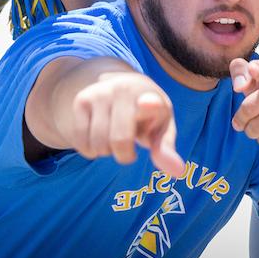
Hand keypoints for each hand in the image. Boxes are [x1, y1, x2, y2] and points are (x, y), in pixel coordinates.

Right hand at [58, 71, 183, 176]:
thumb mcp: (161, 128)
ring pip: (97, 144)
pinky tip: (98, 136)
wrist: (124, 85)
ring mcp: (100, 93)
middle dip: (124, 155)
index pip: (150, 102)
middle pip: (118, 142)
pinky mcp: (81, 99)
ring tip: (114, 136)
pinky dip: (89, 149)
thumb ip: (166, 149)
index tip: (147, 103)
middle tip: (129, 145)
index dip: (149, 104)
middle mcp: (124, 90)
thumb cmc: (148, 114)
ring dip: (105, 152)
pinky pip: (80, 141)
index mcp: (151, 97)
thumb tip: (178, 172)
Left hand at [230, 59, 258, 147]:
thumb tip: (238, 86)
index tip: (252, 70)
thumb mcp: (258, 81)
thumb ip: (241, 73)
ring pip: (258, 126)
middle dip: (240, 119)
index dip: (258, 69)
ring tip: (255, 128)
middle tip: (239, 122)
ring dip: (251, 131)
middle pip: (250, 107)